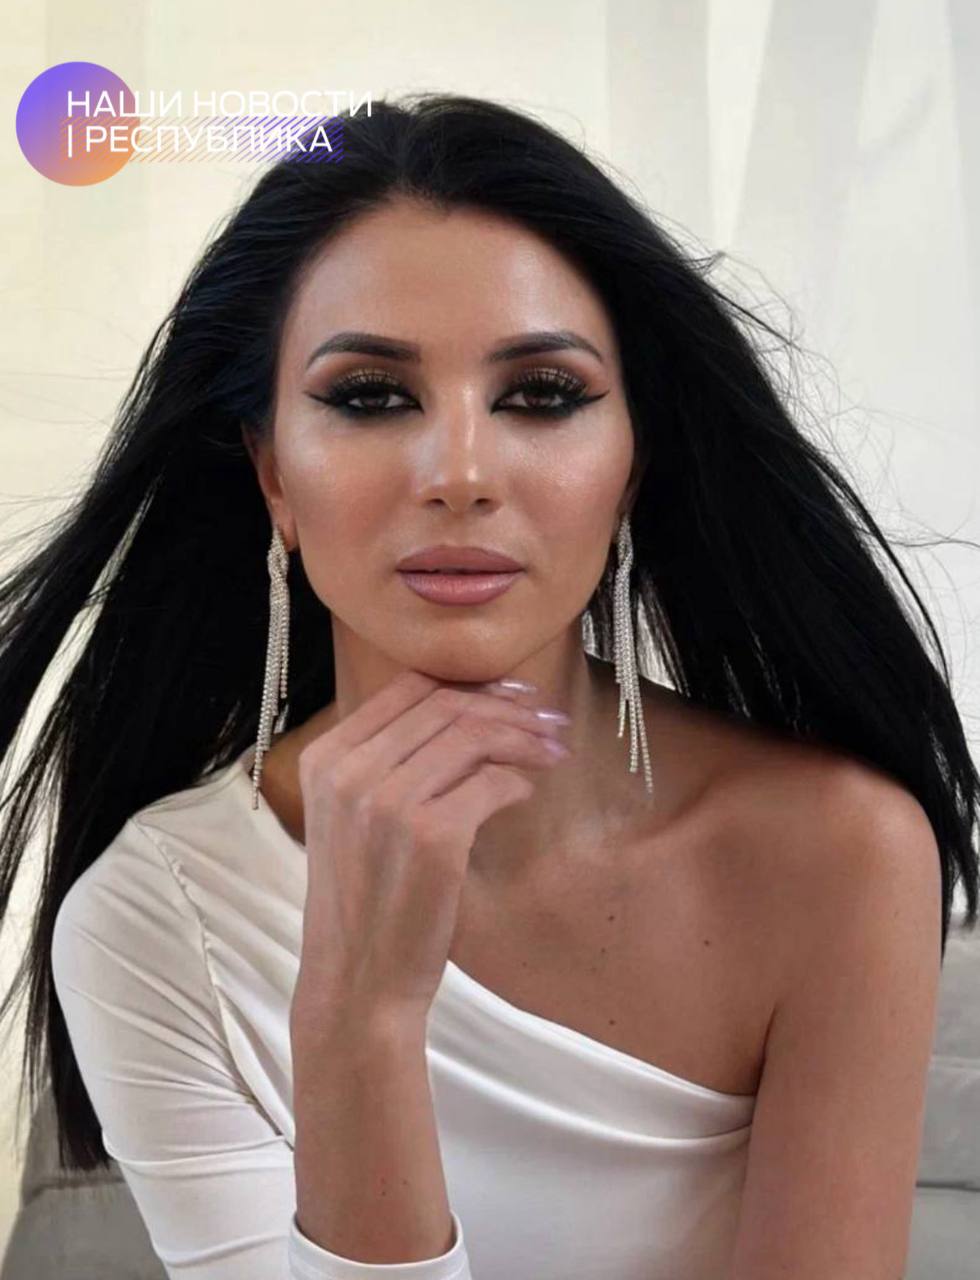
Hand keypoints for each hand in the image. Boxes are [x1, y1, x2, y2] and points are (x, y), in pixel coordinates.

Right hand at [289, 670, 572, 1036]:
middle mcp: (349, 771)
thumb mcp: (354, 816)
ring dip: (524, 738)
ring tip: (554, 750)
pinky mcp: (430, 835)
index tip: (514, 694)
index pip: (408, 686)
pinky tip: (525, 792)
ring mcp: (386, 801)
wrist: (357, 980)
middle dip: (509, 707)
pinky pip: (491, 783)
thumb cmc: (367, 898)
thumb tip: (469, 709)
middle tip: (551, 720)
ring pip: (473, 736)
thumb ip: (389, 761)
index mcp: (325, 757)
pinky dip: (517, 782)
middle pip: (446, 705)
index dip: (470, 683)